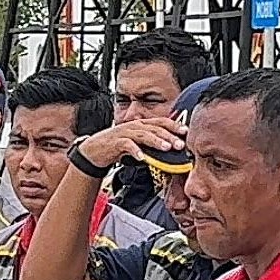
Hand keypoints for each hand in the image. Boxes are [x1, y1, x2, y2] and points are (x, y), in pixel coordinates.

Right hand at [72, 117, 187, 171]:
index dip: (174, 126)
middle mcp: (134, 126)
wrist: (94, 150)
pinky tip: (142, 157)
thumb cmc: (118, 146)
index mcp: (141, 124)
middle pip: (155, 128)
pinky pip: (127, 145)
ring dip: (156, 141)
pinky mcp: (116, 142)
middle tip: (180, 144)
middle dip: (169, 135)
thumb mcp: (138, 143)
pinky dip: (135, 151)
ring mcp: (125, 133)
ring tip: (166, 148)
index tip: (185, 132)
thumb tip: (170, 149)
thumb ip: (151, 144)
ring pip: (144, 135)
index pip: (161, 122)